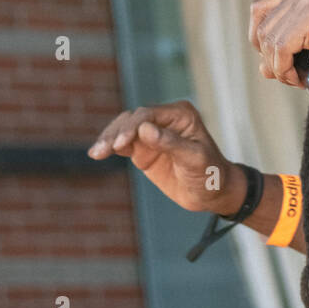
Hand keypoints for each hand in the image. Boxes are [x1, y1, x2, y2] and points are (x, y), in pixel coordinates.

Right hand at [87, 101, 245, 214]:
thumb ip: (171, 143)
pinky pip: (122, 144)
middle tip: (102, 150)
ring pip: (123, 130)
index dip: (131, 127)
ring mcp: (152, 134)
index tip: (120, 144)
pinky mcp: (144, 149)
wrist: (212, 193)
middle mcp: (164, 119)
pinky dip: (110, 148)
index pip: (148, 114)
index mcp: (180, 114)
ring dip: (108, 139)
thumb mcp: (195, 159)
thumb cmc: (210, 173)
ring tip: (96, 153)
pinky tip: (98, 153)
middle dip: (115, 133)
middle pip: (131, 119)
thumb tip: (145, 129)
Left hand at [248, 0, 308, 90]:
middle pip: (260, 26)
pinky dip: (284, 68)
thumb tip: (262, 67)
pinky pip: (280, 47)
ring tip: (298, 77)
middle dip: (270, 57)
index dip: (262, 41)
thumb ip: (287, 51)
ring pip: (268, 39)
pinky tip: (300, 77)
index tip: (279, 61)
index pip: (259, 11)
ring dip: (278, 67)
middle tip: (291, 74)